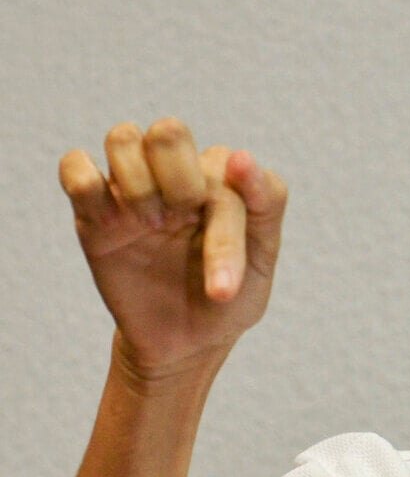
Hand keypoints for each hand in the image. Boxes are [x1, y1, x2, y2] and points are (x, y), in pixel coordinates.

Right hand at [61, 118, 286, 378]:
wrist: (183, 344)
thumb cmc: (230, 301)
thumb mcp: (262, 264)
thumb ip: (266, 205)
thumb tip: (240, 155)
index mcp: (227, 183)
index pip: (230, 168)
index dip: (227, 229)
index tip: (224, 283)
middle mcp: (181, 175)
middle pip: (169, 132)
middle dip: (179, 182)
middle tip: (181, 226)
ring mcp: (136, 190)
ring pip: (123, 138)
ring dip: (137, 186)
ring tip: (148, 226)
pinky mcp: (94, 210)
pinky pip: (75, 166)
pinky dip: (85, 181)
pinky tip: (109, 220)